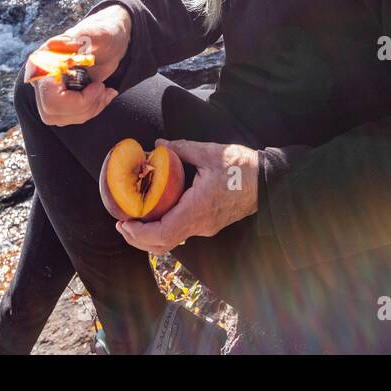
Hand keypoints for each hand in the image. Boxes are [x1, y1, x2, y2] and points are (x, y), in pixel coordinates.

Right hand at [23, 5, 131, 126]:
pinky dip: (88, 111)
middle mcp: (40, 77)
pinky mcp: (58, 99)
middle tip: (103, 89)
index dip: (77, 99)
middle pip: (52, 111)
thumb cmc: (104, 34)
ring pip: (60, 118)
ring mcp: (47, 90)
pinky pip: (68, 117)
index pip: (49, 95)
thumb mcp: (97, 34)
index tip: (99, 86)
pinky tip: (101, 96)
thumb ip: (79, 38)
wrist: (111, 41)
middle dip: (84, 106)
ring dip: (88, 110)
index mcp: (42, 60)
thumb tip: (54, 44)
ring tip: (104, 92)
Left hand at [116, 139, 258, 254]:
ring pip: (171, 241)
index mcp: (197, 209)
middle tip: (122, 224)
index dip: (139, 233)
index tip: (124, 223)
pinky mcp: (209, 224)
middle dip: (138, 239)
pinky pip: (181, 232)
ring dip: (149, 236)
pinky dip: (163, 229)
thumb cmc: (241, 166)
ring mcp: (205, 227)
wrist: (269, 181)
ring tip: (134, 220)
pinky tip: (155, 213)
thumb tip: (157, 145)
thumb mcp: (209, 152)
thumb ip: (180, 149)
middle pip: (162, 245)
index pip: (162, 233)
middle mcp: (199, 225)